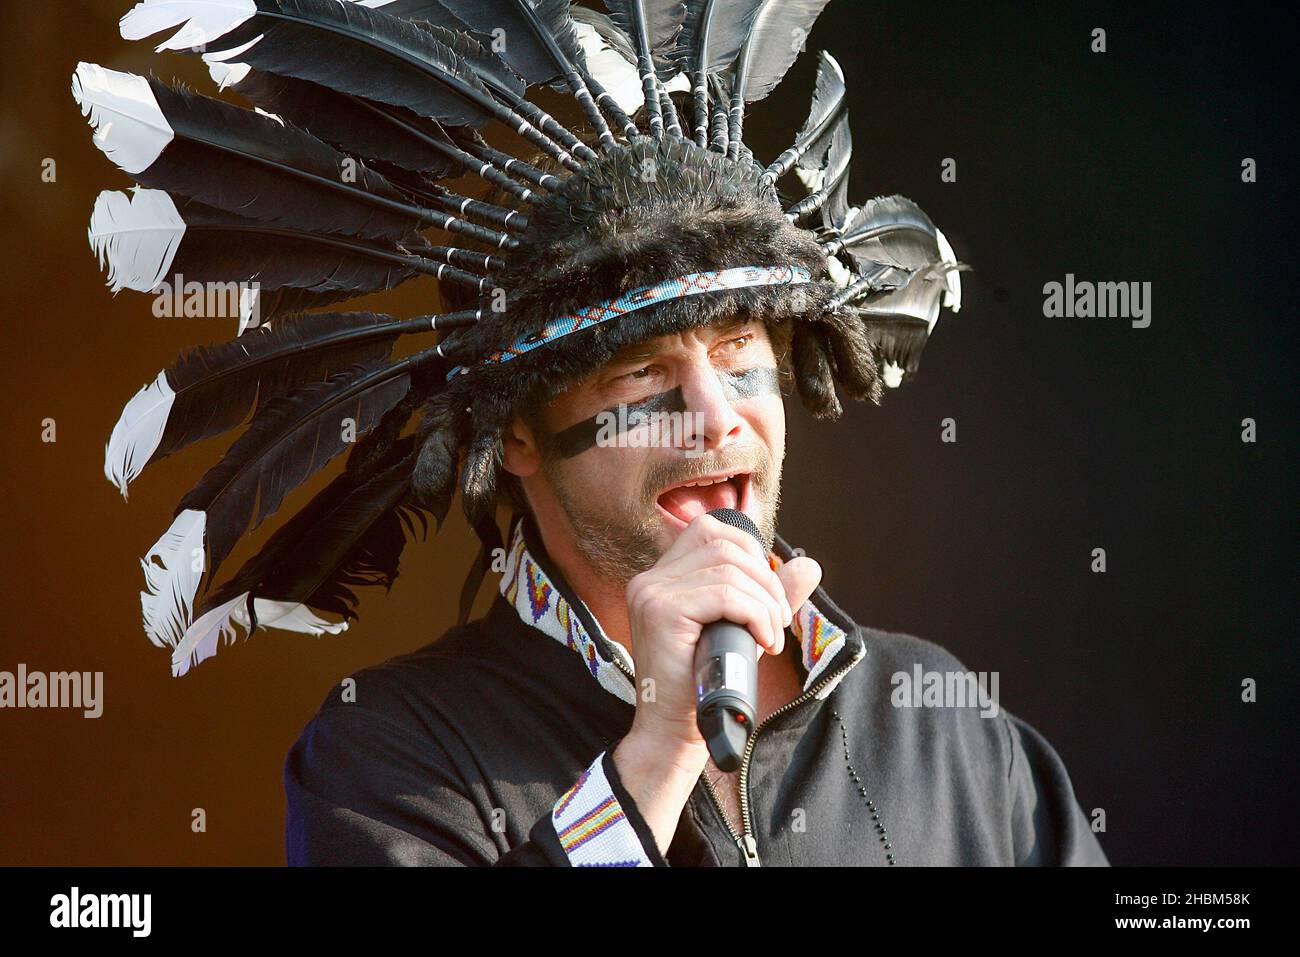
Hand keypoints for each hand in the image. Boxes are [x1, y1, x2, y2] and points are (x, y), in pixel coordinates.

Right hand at [623, 513, 822, 754]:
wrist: (673, 732)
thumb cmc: (705, 685)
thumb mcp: (741, 630)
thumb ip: (769, 595)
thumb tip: (808, 564)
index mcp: (660, 578)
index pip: (708, 530)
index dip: (748, 550)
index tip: (766, 594)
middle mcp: (649, 580)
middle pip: (723, 544)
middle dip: (765, 578)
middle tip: (777, 620)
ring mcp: (652, 594)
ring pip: (728, 569)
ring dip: (764, 602)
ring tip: (771, 635)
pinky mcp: (662, 612)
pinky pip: (724, 594)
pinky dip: (756, 615)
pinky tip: (763, 640)